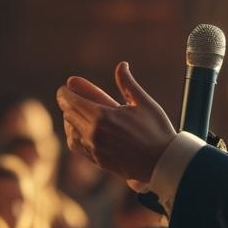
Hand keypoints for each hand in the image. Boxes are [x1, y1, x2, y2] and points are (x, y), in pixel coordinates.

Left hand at [56, 62, 175, 184]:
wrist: (162, 162)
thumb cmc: (156, 130)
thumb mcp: (143, 102)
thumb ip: (127, 83)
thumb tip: (122, 65)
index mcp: (102, 115)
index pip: (71, 101)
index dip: (65, 92)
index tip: (65, 87)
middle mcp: (93, 133)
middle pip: (68, 114)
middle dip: (67, 103)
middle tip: (68, 96)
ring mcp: (94, 148)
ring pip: (70, 131)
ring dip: (70, 120)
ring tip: (74, 112)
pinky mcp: (97, 160)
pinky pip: (77, 146)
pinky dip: (74, 135)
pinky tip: (81, 130)